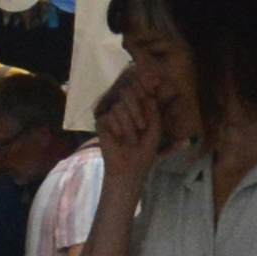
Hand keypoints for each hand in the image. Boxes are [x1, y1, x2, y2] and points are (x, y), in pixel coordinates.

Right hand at [93, 65, 176, 184]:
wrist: (130, 168)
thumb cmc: (145, 151)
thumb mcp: (155, 129)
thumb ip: (153, 111)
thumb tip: (149, 96)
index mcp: (139, 108)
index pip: (139, 90)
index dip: (144, 86)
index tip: (153, 87)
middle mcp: (125, 109)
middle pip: (127, 92)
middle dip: (136, 108)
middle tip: (142, 126)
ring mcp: (112, 115)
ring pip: (119, 106)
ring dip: (129, 125)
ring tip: (131, 140)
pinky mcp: (101, 123)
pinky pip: (110, 115)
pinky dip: (118, 128)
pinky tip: (119, 139)